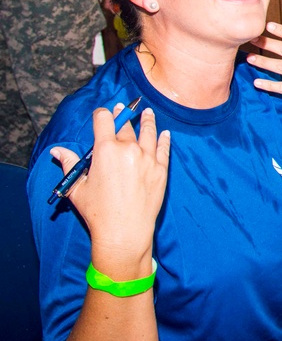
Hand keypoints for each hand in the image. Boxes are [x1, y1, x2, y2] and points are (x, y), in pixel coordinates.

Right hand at [50, 106, 168, 262]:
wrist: (124, 231)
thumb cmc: (98, 211)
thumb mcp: (77, 187)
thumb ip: (70, 164)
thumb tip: (57, 151)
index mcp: (105, 150)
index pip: (104, 120)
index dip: (103, 114)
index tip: (104, 113)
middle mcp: (128, 149)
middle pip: (125, 126)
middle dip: (122, 117)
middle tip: (123, 110)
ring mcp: (147, 158)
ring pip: (148, 132)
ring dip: (147, 120)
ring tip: (147, 113)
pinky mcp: (161, 169)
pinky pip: (164, 148)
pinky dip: (164, 139)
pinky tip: (165, 133)